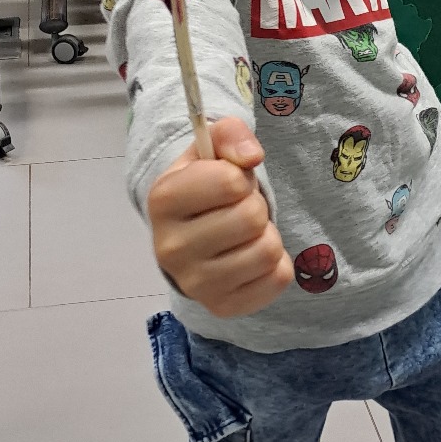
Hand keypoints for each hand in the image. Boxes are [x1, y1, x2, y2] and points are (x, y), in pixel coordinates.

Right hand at [148, 117, 293, 317]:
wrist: (191, 235)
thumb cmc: (204, 186)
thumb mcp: (210, 148)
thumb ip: (230, 134)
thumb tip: (251, 157)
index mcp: (163, 200)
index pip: (231, 182)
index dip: (240, 176)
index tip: (228, 184)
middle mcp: (170, 248)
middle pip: (252, 218)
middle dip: (255, 205)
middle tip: (238, 209)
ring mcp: (194, 284)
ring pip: (267, 251)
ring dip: (267, 235)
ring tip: (245, 234)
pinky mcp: (221, 307)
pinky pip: (278, 280)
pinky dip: (275, 264)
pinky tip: (250, 257)